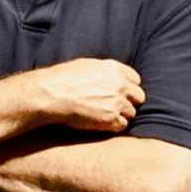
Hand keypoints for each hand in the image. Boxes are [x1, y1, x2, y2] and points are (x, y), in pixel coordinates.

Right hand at [28, 58, 144, 132]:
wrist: (51, 94)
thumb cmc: (63, 78)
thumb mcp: (87, 66)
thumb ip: (105, 71)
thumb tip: (113, 76)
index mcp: (115, 69)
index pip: (136, 80)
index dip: (129, 87)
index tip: (122, 92)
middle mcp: (120, 85)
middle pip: (139, 96)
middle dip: (130, 102)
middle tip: (116, 106)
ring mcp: (117, 103)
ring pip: (132, 113)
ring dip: (121, 115)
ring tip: (105, 115)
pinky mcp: (110, 120)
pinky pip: (122, 125)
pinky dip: (114, 126)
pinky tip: (102, 124)